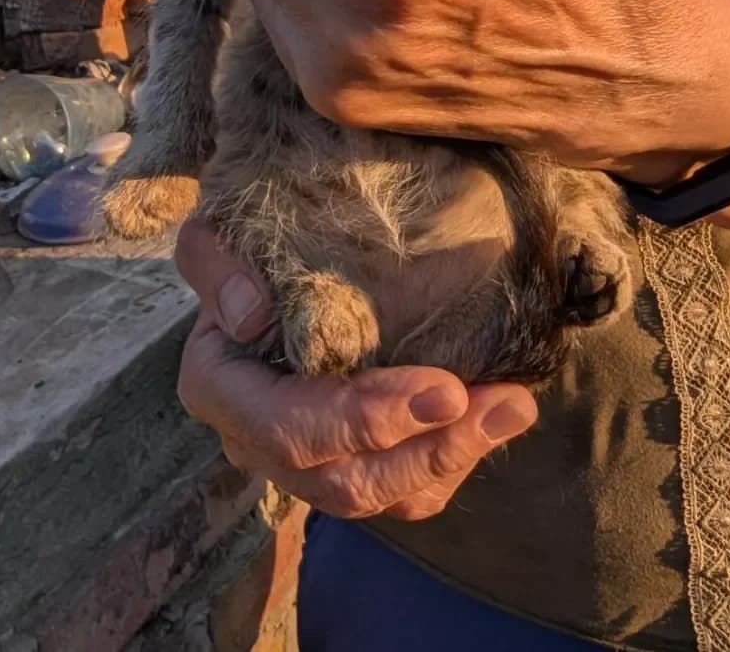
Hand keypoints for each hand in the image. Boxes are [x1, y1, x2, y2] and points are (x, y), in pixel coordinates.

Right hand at [174, 222, 537, 520]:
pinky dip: (453, 464)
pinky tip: (496, 421)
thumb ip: (216, 263)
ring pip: (380, 495)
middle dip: (428, 448)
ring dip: (454, 458)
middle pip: (341, 481)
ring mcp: (304, 465)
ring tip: (516, 408)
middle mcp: (256, 442)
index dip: (362, 420)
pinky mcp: (348, 465)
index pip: (285, 427)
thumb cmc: (246, 243)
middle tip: (502, 403)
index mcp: (219, 388)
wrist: (273, 257)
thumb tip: (248, 314)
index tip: (444, 389)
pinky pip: (403, 494)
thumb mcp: (213, 234)